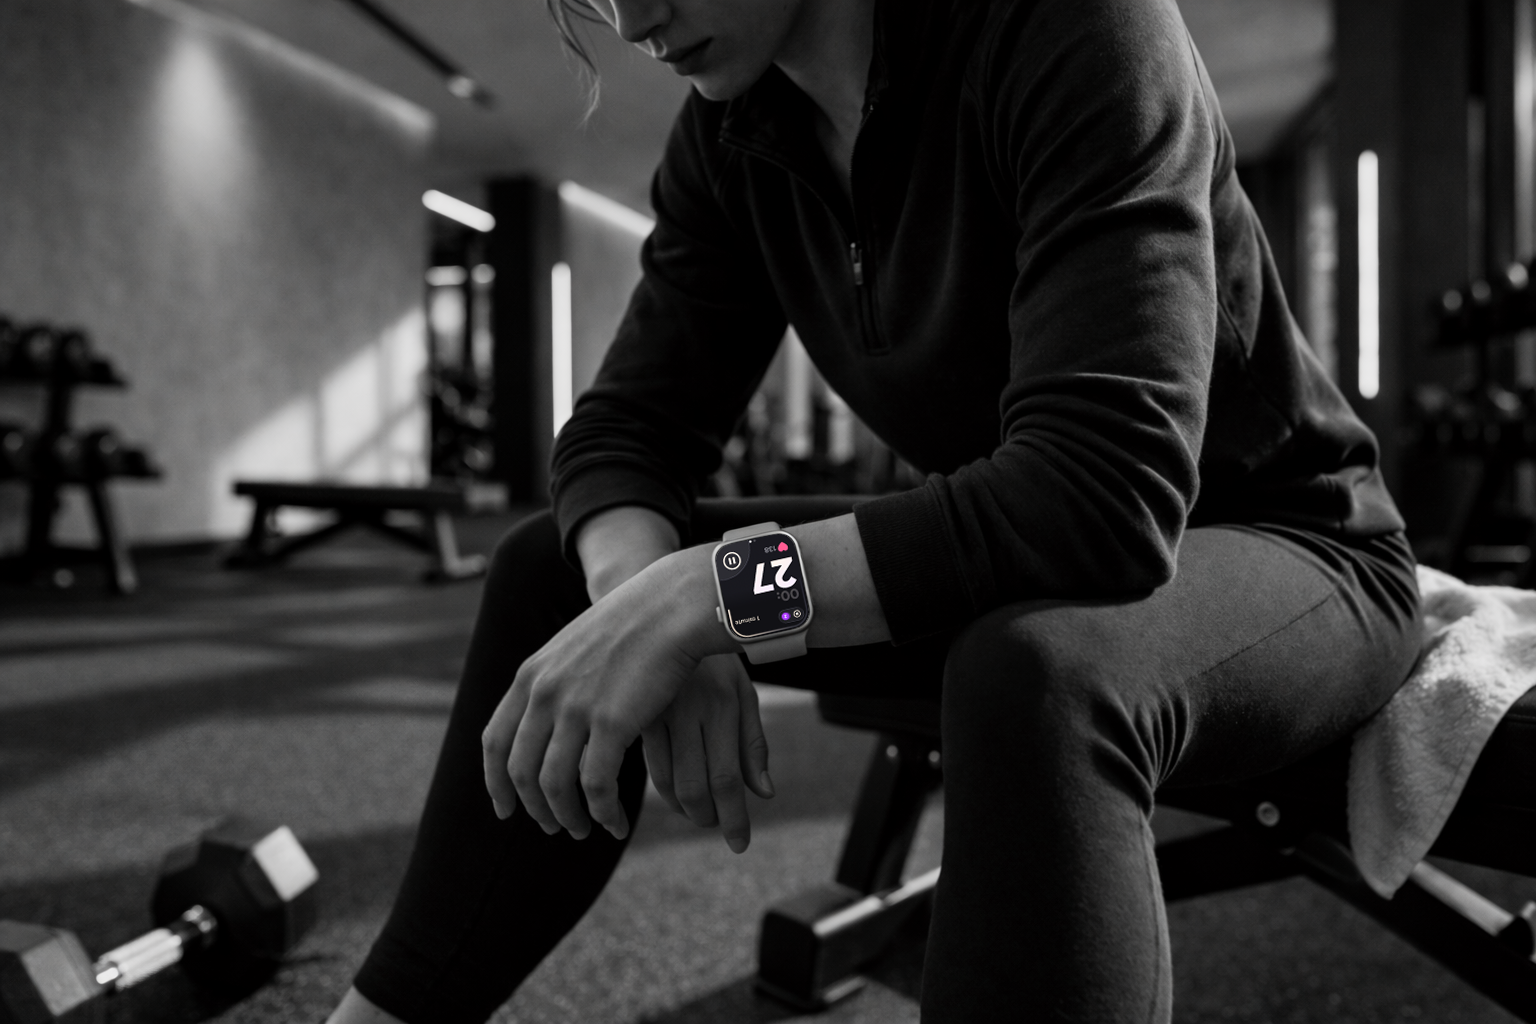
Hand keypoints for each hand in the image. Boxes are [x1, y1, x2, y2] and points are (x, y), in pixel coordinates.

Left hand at [481, 545, 731, 841]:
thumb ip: (553, 682)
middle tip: (554, 826)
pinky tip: (615, 820)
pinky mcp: (611, 723)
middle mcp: (543, 694)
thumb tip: (545, 718)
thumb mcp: (575, 649)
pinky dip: (602, 812)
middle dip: (533, 808)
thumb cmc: (633, 628)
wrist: (669, 607)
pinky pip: (596, 786)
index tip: (505, 808)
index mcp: (531, 676)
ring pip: (554, 785)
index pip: (495, 741)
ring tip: (584, 831)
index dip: (495, 782)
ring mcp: (575, 708)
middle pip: (520, 770)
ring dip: (566, 817)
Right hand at [642, 654, 774, 852]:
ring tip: (697, 811)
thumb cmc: (713, 657)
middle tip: (715, 823)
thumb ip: (753, 743)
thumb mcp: (742, 690)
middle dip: (707, 817)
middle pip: (696, 786)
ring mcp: (655, 709)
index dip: (734, 818)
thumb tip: (765, 794)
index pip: (728, 777)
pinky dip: (663, 789)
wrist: (662, 610)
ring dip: (684, 808)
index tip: (739, 845)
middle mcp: (689, 708)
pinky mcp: (628, 711)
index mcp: (723, 702)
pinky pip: (647, 765)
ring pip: (666, 781)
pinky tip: (673, 792)